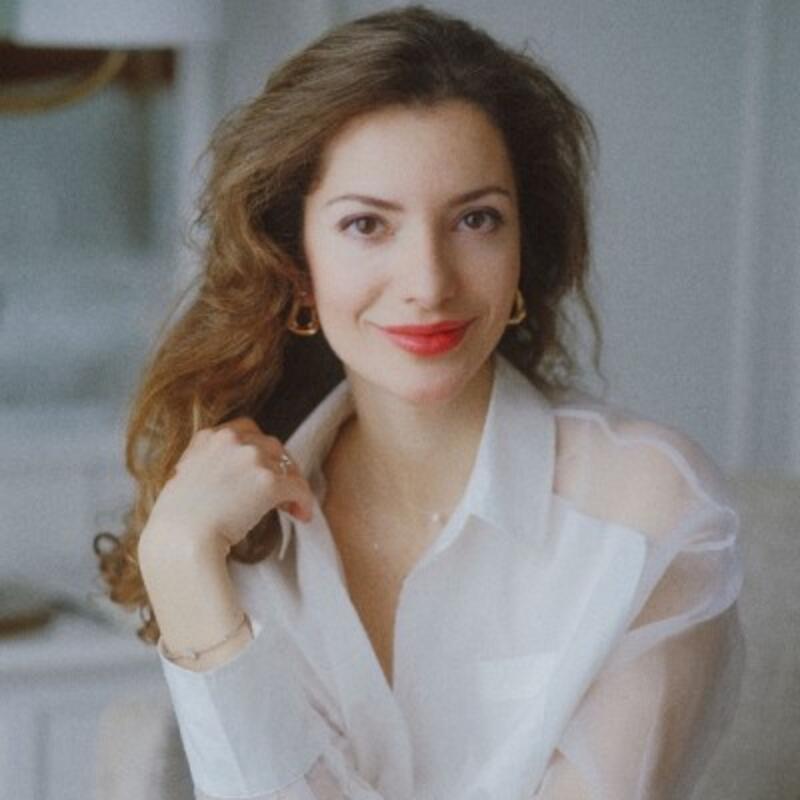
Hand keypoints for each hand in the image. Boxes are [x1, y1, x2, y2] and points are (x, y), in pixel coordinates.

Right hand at [145, 417, 313, 549]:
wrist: (181, 541)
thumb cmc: (176, 521)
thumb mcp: (184, 477)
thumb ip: (207, 464)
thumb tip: (230, 476)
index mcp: (209, 436)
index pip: (246, 430)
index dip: (260, 450)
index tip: (262, 468)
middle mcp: (232, 440)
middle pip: (272, 446)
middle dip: (280, 467)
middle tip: (281, 490)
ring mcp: (252, 458)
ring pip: (288, 467)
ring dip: (292, 486)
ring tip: (291, 507)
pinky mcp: (269, 482)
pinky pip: (299, 488)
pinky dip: (304, 502)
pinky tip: (302, 515)